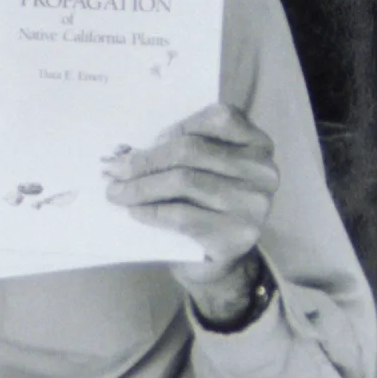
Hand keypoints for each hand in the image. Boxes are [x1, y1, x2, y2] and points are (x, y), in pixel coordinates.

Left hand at [103, 103, 278, 298]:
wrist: (218, 259)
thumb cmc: (203, 203)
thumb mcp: (199, 168)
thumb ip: (177, 151)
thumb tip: (125, 153)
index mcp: (257, 143)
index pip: (218, 118)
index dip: (176, 126)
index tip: (146, 141)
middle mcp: (263, 171)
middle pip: (191, 150)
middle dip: (145, 159)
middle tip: (113, 170)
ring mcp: (254, 204)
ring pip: (183, 181)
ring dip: (140, 187)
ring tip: (116, 192)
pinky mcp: (238, 235)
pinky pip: (182, 215)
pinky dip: (151, 211)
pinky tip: (134, 211)